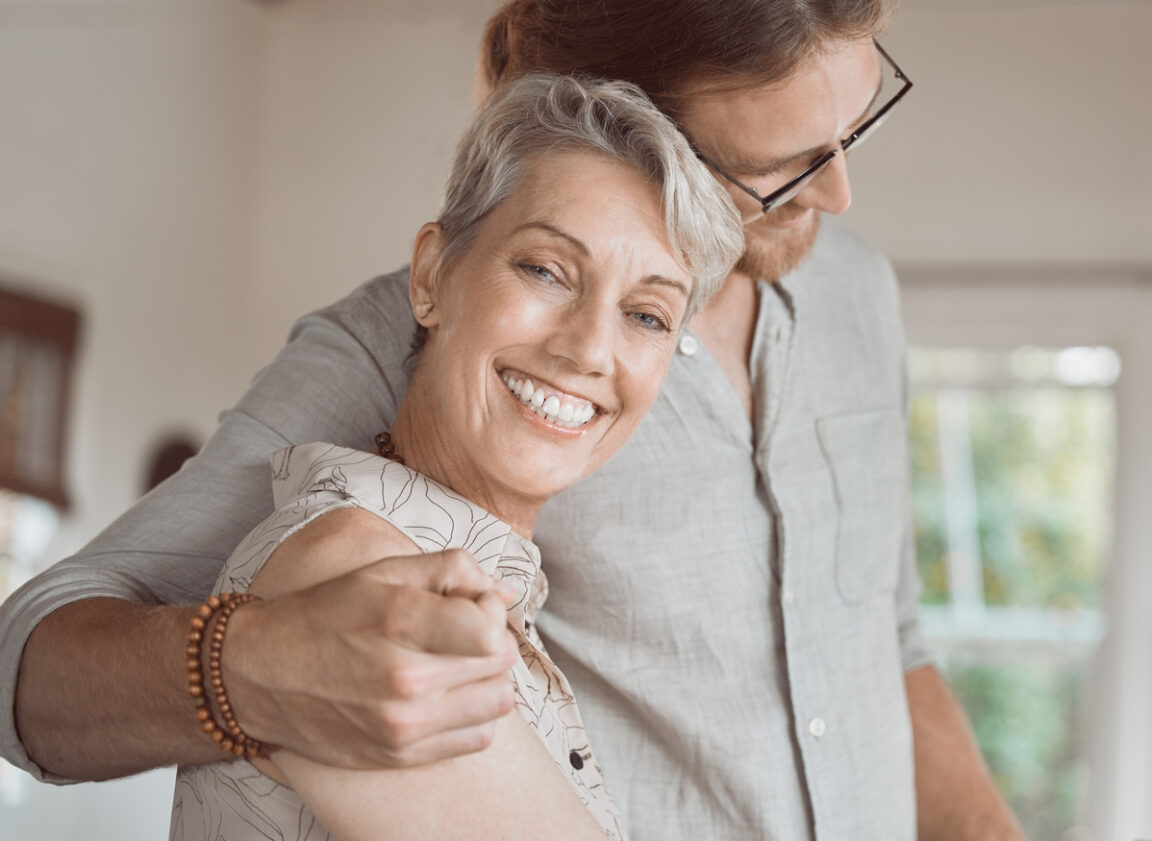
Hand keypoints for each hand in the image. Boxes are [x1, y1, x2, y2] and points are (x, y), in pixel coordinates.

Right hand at [221, 547, 519, 769]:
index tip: (468, 606)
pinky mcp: (400, 754)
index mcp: (400, 621)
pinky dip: (475, 715)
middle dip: (492, 641)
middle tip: (462, 633)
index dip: (489, 611)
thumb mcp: (383, 572)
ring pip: (499, 702)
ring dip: (489, 679)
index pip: (492, 628)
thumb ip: (452, 571)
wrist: (260, 673)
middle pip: (501, 663)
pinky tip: (447, 696)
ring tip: (458, 665)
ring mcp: (403, 723)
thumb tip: (507, 591)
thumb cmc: (326, 613)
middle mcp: (405, 678)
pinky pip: (477, 738)